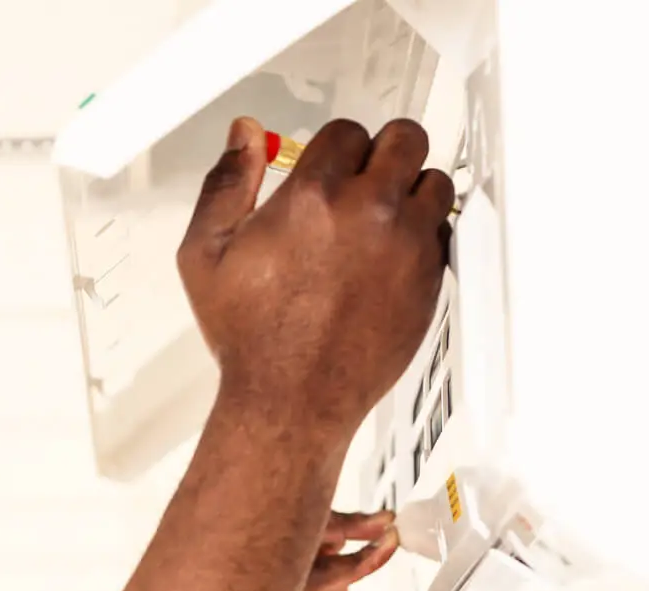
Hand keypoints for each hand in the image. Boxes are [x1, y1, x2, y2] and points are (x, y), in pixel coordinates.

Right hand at [176, 116, 453, 434]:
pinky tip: (392, 255)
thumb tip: (245, 137)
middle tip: (364, 179)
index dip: (334, 150)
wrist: (289, 401)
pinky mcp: (429, 279)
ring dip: (410, 190)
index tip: (327, 172)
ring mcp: (406, 245)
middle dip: (382, 153)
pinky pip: (444, 231)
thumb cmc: (249, 338)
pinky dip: (423, 234)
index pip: (346, 132)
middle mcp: (368, 211)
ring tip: (383, 217)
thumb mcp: (205, 257)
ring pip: (434, 182)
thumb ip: (225, 185)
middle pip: (404, 139)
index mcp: (313, 196)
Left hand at [256, 511, 426, 590]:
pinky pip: (328, 562)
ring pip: (307, 549)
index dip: (340, 565)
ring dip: (343, 531)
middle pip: (291, 551)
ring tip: (382, 524)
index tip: (377, 550)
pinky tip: (380, 539)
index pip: (299, 584)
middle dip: (332, 528)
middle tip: (376, 521)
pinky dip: (352, 549)